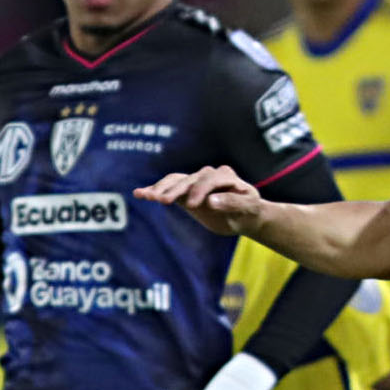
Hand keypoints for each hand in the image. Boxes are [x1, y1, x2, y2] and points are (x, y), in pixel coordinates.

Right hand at [135, 166, 264, 236]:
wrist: (245, 215)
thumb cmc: (249, 210)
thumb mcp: (248, 207)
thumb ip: (232, 202)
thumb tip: (211, 201)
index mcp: (226, 176)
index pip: (210, 179)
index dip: (200, 190)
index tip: (193, 205)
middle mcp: (209, 175)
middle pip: (189, 179)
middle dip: (176, 189)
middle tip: (162, 200)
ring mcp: (196, 182)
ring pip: (176, 181)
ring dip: (161, 188)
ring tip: (146, 196)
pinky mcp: (186, 191)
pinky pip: (169, 188)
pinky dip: (155, 190)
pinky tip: (139, 193)